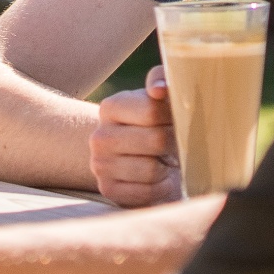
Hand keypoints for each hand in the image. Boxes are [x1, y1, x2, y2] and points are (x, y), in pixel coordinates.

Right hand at [90, 65, 181, 206]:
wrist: (144, 160)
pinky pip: (146, 193)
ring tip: (162, 162)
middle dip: (173, 144)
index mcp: (110, 107)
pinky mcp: (108, 190)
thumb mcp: (163, 98)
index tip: (175, 120)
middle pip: (155, 140)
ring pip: (151, 169)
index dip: (173, 117)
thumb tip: (159, 89)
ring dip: (166, 168)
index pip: (151, 110)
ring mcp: (100, 165)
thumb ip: (163, 80)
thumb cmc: (160, 126)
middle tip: (173, 143)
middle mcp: (98, 136)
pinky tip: (155, 180)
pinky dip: (158, 188)